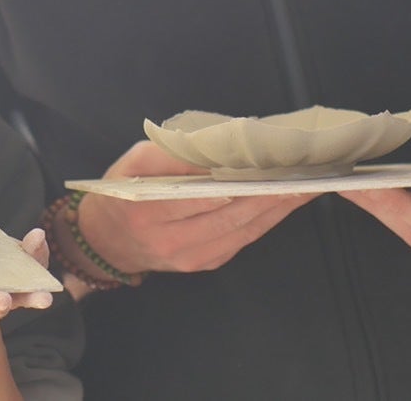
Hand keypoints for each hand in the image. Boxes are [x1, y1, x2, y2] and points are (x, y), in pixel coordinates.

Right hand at [78, 140, 317, 274]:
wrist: (107, 241)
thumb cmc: (121, 192)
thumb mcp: (135, 161)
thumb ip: (173, 153)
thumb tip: (219, 147)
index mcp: (149, 210)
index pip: (199, 194)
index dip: (236, 180)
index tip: (266, 162)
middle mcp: (172, 241)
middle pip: (229, 214)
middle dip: (268, 193)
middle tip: (301, 172)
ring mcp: (192, 257)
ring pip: (242, 230)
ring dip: (276, 208)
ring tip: (303, 185)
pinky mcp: (205, 264)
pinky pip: (242, 240)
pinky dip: (265, 219)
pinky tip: (283, 202)